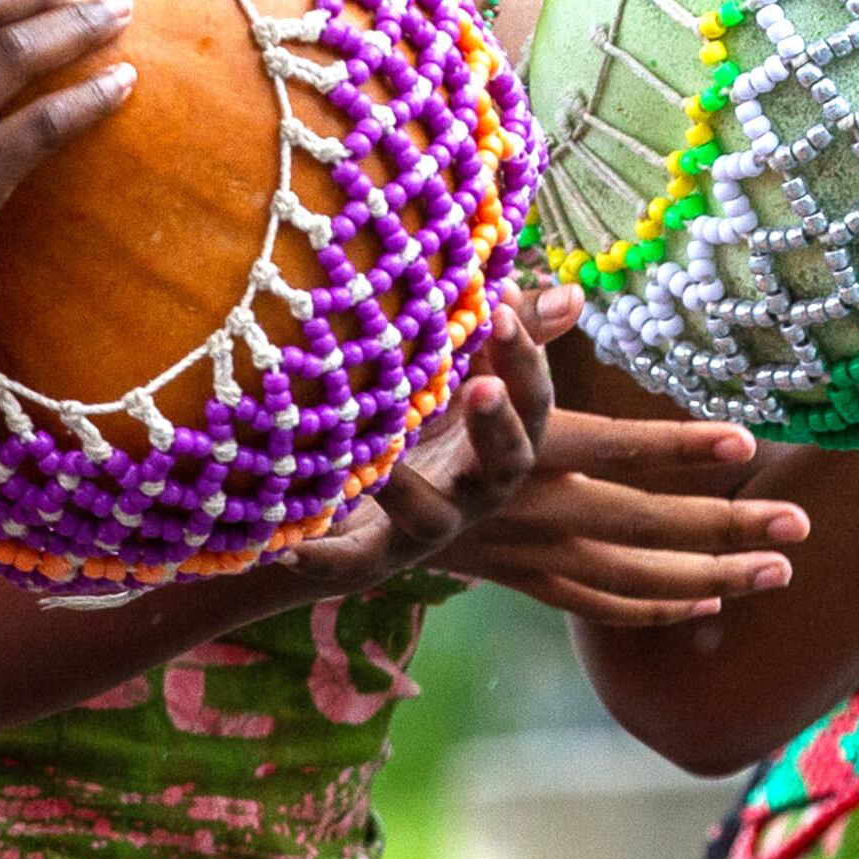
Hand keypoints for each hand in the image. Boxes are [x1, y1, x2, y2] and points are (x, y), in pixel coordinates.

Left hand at [279, 286, 554, 594]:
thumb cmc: (429, 423)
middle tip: (484, 387)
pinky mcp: (374, 557)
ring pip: (430, 517)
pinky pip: (351, 563)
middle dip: (497, 426)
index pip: (531, 400)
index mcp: (499, 439)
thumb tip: (572, 294)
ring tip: (382, 468)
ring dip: (408, 490)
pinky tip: (286, 550)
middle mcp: (475, 487)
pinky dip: (324, 559)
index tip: (503, 311)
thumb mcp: (466, 375)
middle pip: (506, 463)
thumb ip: (511, 335)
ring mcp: (426, 526)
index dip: (524, 358)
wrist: (373, 510)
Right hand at [429, 285, 803, 622]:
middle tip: (798, 525)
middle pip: (643, 525)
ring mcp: (529, 555)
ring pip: (635, 578)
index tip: (743, 440)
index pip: (614, 445)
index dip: (679, 444)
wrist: (343, 513)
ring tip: (781, 572)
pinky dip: (656, 607)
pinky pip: (600, 604)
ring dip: (713, 576)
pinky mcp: (522, 578)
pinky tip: (708, 603)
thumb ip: (511, 329)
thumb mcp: (444, 364)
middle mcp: (532, 513)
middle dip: (725, 526)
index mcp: (522, 452)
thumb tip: (568, 295)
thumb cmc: (396, 415)